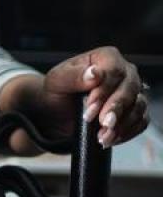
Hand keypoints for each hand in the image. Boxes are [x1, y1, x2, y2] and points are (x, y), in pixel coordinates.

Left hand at [4, 47, 149, 148]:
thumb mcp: (56, 81)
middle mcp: (124, 72)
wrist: (57, 111)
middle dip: (115, 108)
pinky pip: (141, 121)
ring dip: (122, 124)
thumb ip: (73, 75)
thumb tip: (95, 73)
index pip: (114, 71)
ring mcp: (132, 92)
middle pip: (130, 88)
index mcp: (105, 58)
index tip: (90, 106)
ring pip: (138, 106)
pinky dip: (128, 131)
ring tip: (103, 136)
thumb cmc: (57, 91)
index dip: (104, 90)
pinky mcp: (135, 110)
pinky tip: (111, 138)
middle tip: (102, 123)